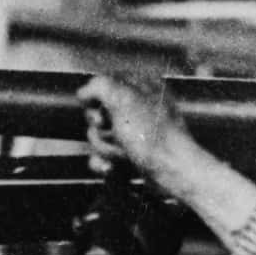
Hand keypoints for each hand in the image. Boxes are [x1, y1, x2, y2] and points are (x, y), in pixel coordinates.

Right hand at [82, 69, 197, 187]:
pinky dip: (103, 164)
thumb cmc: (152, 133)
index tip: (102, 114)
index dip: (95, 103)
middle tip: (117, 135)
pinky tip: (110, 168)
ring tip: (123, 154)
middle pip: (96, 115)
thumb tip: (83, 93)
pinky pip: (102, 157)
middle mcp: (136, 107)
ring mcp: (133, 133)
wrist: (172, 169)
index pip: (100, 88)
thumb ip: (99, 85)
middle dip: (100, 131)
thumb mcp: (123, 98)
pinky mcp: (130, 154)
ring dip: (105, 149)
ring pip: (97, 138)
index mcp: (139, 87)